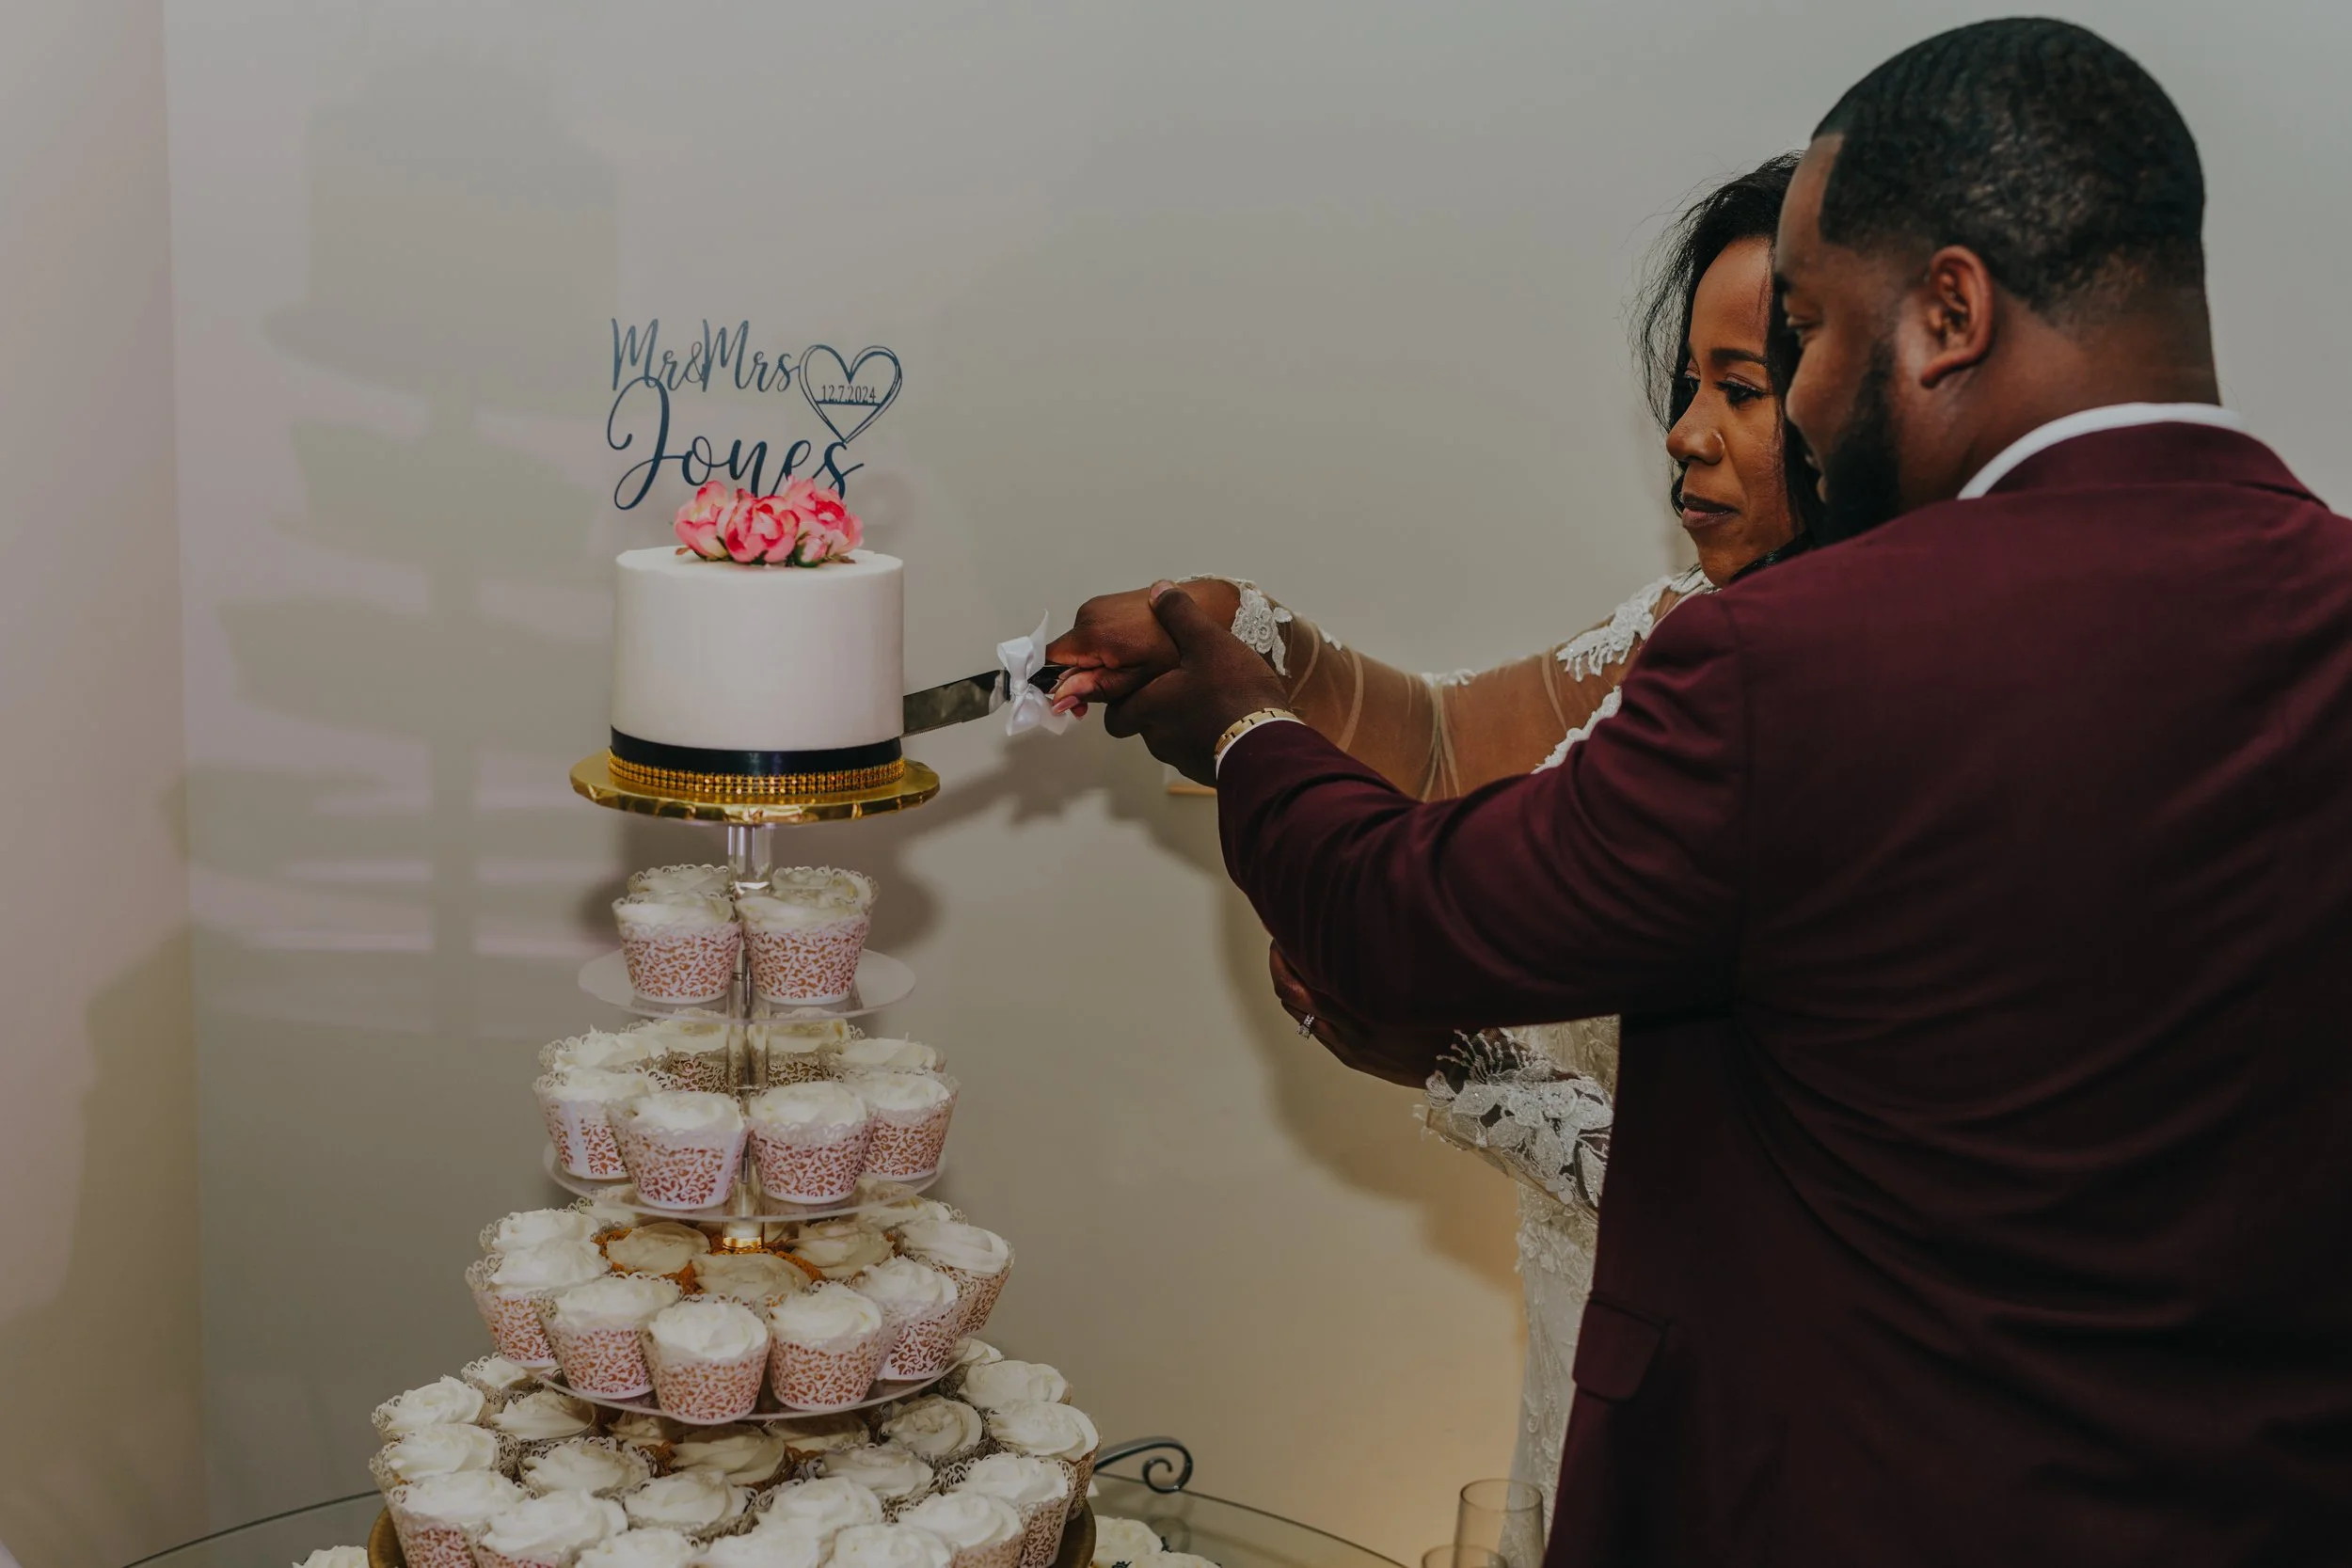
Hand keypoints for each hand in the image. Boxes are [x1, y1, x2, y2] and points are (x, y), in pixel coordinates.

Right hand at [1045, 580, 1243, 713]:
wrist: (1202, 610)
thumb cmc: (1176, 647)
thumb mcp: (1138, 679)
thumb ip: (1097, 688)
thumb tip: (1060, 697)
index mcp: (1092, 633)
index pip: (1050, 660)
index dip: (1058, 685)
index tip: (1077, 702)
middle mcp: (1088, 613)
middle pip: (1066, 655)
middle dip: (1082, 677)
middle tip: (1116, 693)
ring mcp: (1098, 605)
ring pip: (1080, 646)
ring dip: (1096, 663)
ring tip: (1129, 671)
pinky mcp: (1108, 603)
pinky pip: (1093, 632)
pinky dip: (1104, 649)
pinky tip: (1131, 655)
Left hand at [1097, 583, 1290, 784]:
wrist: (1269, 746)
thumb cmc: (1233, 692)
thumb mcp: (1207, 641)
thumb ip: (1180, 615)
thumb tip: (1159, 590)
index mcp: (1149, 707)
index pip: (1115, 714)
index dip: (1122, 700)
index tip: (1139, 684)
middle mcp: (1159, 739)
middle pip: (1144, 726)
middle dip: (1158, 709)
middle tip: (1182, 687)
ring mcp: (1184, 759)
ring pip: (1172, 740)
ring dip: (1184, 723)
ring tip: (1212, 701)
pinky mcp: (1208, 773)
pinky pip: (1198, 753)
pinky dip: (1206, 739)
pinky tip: (1229, 722)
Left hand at [1269, 944, 1450, 1086]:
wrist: (1457, 1071)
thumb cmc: (1447, 1020)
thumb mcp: (1422, 982)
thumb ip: (1388, 960)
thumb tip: (1367, 928)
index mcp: (1366, 1002)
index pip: (1311, 972)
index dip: (1294, 949)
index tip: (1290, 928)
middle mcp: (1350, 1025)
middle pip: (1294, 992)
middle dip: (1281, 965)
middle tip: (1279, 942)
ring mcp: (1346, 1043)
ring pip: (1298, 1012)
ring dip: (1289, 986)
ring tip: (1289, 962)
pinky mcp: (1349, 1057)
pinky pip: (1313, 1028)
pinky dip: (1303, 1007)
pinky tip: (1309, 991)